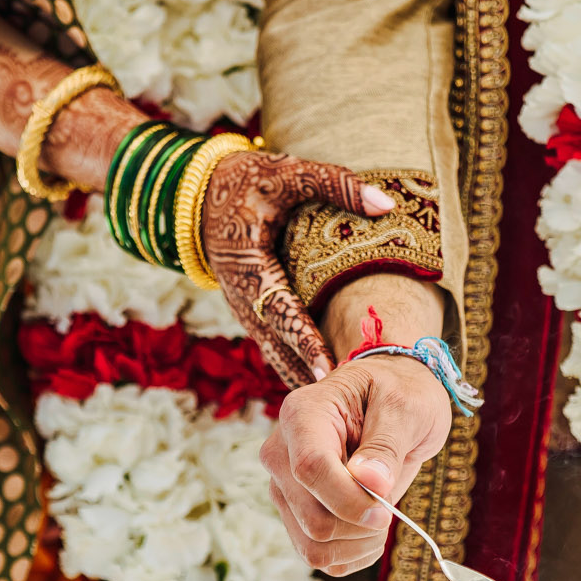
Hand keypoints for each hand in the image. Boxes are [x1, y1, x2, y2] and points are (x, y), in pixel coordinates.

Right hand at [203, 150, 394, 388]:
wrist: (195, 196)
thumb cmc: (246, 181)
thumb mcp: (287, 172)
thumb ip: (336, 185)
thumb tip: (385, 204)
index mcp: (249, 264)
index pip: (280, 309)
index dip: (304, 339)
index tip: (328, 368)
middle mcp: (243, 294)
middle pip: (277, 342)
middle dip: (307, 371)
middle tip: (342, 400)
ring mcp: (244, 308)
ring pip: (274, 350)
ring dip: (300, 376)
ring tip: (335, 408)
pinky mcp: (250, 312)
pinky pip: (273, 345)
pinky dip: (292, 366)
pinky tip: (320, 388)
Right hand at [261, 354, 453, 575]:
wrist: (391, 400)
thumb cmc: (398, 393)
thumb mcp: (405, 407)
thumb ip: (387, 445)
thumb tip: (372, 484)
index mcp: (302, 416)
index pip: (310, 470)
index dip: (349, 501)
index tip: (385, 511)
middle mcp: (281, 454)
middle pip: (311, 518)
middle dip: (360, 525)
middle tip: (391, 508)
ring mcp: (285, 487)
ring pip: (312, 546)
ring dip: (358, 545)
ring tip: (383, 517)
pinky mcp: (296, 513)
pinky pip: (320, 557)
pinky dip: (353, 555)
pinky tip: (371, 532)